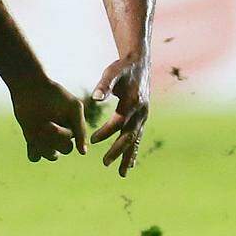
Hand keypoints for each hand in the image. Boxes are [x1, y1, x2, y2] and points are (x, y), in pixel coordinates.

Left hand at [11, 75, 87, 162]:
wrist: (31, 87)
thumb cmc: (54, 94)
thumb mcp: (74, 108)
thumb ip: (81, 129)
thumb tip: (84, 153)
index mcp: (72, 130)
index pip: (72, 142)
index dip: (62, 135)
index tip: (51, 123)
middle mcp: (61, 137)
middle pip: (64, 150)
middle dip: (54, 138)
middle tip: (45, 124)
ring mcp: (46, 139)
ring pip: (51, 156)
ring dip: (44, 145)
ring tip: (37, 130)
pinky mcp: (32, 139)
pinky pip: (34, 158)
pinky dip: (33, 151)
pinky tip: (31, 136)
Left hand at [89, 54, 150, 176]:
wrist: (139, 62)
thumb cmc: (122, 68)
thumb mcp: (112, 73)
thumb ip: (104, 85)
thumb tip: (96, 97)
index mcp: (132, 103)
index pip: (118, 122)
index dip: (106, 132)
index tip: (93, 140)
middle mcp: (141, 112)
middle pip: (129, 136)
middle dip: (118, 151)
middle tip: (105, 163)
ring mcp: (143, 116)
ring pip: (136, 140)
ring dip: (128, 157)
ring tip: (121, 173)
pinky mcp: (142, 117)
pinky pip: (138, 137)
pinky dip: (133, 150)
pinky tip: (129, 163)